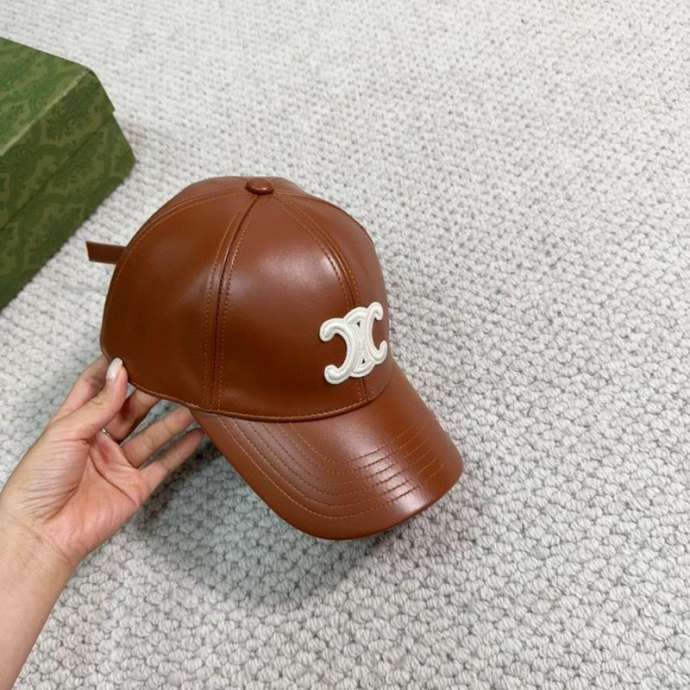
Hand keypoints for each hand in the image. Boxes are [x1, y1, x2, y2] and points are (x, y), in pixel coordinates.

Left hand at [0, 356, 204, 569]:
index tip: (133, 350)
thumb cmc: (38, 482)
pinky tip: (198, 435)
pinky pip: (163, 464)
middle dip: (150, 392)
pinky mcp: (135, 487)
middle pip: (130, 410)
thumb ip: (99, 404)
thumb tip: (120, 371)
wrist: (42, 533)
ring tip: (194, 401)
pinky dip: (182, 450)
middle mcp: (99, 442)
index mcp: (75, 425)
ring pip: (152, 434)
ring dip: (173, 419)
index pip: (96, 388)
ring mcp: (119, 465)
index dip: (113, 370)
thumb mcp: (66, 432)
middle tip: (171, 376)